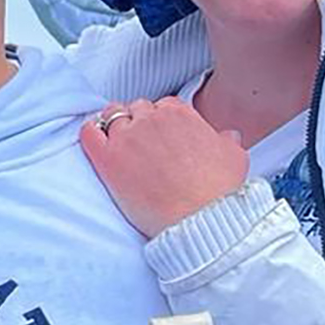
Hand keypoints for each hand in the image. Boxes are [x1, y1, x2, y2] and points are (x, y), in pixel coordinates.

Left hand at [79, 97, 248, 236]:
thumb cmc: (218, 191)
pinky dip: (91, 132)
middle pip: (137, 109)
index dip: (162, 121)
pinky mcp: (108, 158)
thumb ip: (227, 140)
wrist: (198, 218)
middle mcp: (151, 119)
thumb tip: (228, 135)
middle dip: (139, 122)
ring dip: (115, 126)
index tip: (163, 136)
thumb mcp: (235, 158)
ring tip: (121, 145)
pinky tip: (96, 142)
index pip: (163, 105)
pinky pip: (89, 133)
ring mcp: (127, 137)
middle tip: (143, 145)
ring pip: (112, 116)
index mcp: (180, 114)